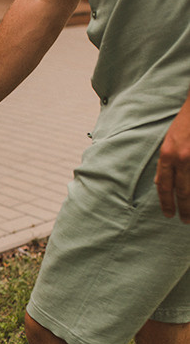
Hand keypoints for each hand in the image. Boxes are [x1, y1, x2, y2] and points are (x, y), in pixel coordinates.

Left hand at [155, 103, 189, 221]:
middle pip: (183, 191)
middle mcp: (182, 158)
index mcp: (168, 154)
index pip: (164, 185)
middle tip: (185, 220)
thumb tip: (158, 183)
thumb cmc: (185, 123)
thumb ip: (164, 163)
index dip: (166, 202)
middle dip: (184, 208)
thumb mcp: (168, 141)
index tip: (169, 214)